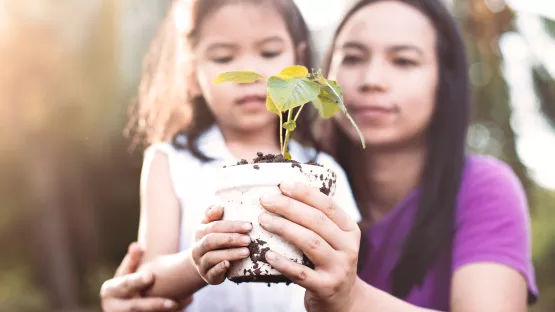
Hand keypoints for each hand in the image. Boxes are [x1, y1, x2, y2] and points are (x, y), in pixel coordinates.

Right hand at [100, 242, 191, 311]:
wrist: (119, 303)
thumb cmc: (125, 282)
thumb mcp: (126, 271)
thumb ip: (132, 260)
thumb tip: (138, 245)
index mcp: (110, 291)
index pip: (125, 285)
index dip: (137, 281)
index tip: (151, 276)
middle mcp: (114, 308)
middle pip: (135, 307)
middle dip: (154, 305)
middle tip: (173, 303)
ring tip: (183, 303)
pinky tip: (183, 307)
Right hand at [191, 205, 252, 283]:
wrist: (203, 264)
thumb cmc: (213, 240)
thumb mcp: (210, 226)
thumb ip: (213, 215)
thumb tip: (218, 207)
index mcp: (200, 232)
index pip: (214, 226)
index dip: (231, 226)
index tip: (248, 226)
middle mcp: (198, 247)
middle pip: (211, 241)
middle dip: (231, 239)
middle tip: (248, 239)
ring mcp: (201, 263)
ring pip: (212, 257)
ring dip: (230, 253)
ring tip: (246, 252)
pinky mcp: (207, 276)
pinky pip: (212, 273)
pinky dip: (220, 268)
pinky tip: (230, 265)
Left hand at [258, 181, 360, 311]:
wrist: (344, 300)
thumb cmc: (329, 262)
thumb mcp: (334, 240)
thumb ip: (318, 221)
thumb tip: (284, 193)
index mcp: (350, 230)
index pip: (327, 205)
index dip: (304, 193)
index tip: (282, 184)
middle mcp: (348, 247)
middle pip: (317, 221)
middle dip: (289, 207)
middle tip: (265, 200)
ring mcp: (338, 268)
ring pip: (310, 243)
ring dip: (284, 228)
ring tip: (263, 220)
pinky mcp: (326, 287)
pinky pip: (301, 273)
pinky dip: (283, 262)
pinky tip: (267, 254)